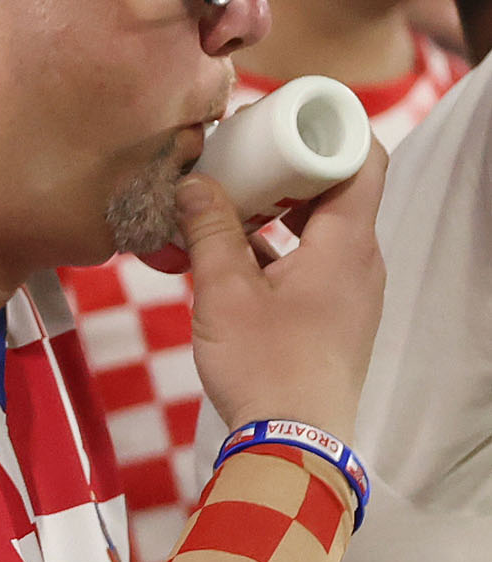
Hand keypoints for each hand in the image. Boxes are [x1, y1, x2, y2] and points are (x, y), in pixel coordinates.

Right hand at [181, 140, 385, 437]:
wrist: (293, 443)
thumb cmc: (266, 365)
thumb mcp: (223, 292)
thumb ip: (209, 231)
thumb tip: (196, 182)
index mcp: (347, 246)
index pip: (365, 161)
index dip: (331, 131)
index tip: (284, 118)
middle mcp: (361, 264)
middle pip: (337, 192)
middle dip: (286, 170)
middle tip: (237, 158)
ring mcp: (351, 293)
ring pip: (319, 230)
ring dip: (274, 213)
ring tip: (221, 208)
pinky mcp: (334, 318)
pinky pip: (310, 264)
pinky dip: (275, 250)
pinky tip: (226, 258)